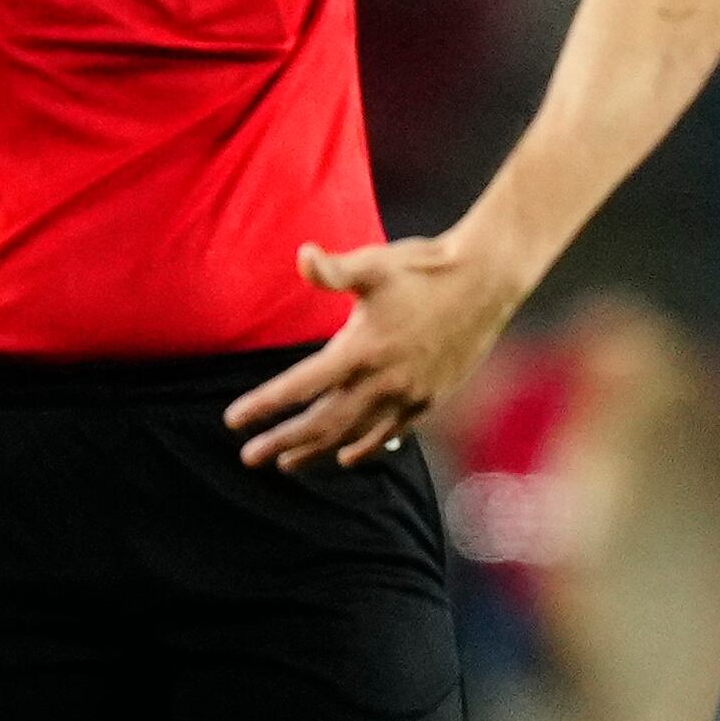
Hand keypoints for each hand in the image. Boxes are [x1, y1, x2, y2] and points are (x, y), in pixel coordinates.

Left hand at [224, 234, 526, 469]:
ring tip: (287, 464)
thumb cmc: (425, 267)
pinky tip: (346, 457)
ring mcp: (407, 394)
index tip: (233, 421)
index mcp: (360, 349)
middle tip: (248, 458)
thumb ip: (333, 270)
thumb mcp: (374, 264)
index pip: (300, 386)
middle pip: (321, 423)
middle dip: (281, 442)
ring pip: (352, 435)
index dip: (264, 406)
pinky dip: (365, 448)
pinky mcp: (429, 399)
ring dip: (316, 452)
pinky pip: (390, 434)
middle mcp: (381, 380)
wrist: (487, 282)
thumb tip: (301, 256)